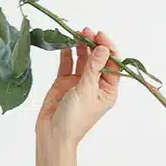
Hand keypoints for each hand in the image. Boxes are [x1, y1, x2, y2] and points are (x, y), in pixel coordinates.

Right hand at [34, 23, 123, 151]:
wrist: (53, 134)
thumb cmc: (74, 118)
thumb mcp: (86, 90)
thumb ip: (93, 67)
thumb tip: (103, 48)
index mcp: (108, 90)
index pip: (112, 64)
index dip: (107, 48)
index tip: (100, 35)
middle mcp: (95, 84)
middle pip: (98, 59)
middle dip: (94, 44)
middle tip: (86, 31)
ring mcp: (79, 82)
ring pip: (83, 59)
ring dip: (81, 45)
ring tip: (76, 32)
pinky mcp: (64, 82)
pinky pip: (67, 63)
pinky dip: (67, 52)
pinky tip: (66, 42)